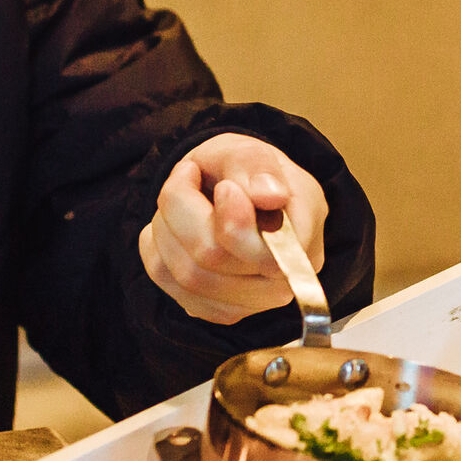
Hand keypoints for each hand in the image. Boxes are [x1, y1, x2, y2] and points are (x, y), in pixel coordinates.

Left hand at [138, 134, 326, 325]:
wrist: (235, 188)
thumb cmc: (247, 171)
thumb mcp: (251, 151)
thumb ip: (259, 167)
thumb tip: (272, 196)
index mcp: (303, 240)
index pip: (264, 255)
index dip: (233, 220)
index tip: (225, 185)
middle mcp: (283, 283)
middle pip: (212, 260)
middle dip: (184, 208)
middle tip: (189, 175)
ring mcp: (250, 304)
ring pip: (184, 274)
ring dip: (166, 225)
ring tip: (180, 195)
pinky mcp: (215, 309)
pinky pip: (165, 281)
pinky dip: (157, 245)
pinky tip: (174, 224)